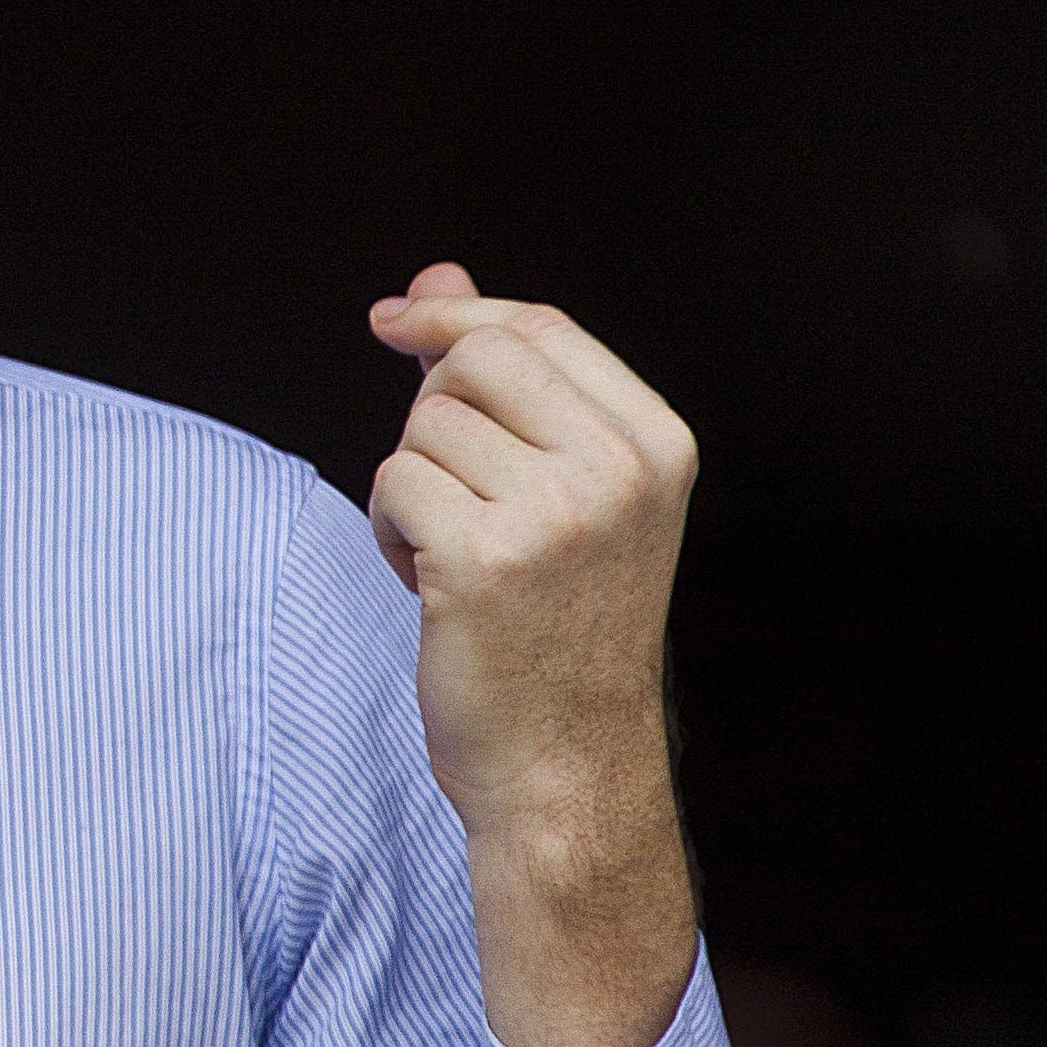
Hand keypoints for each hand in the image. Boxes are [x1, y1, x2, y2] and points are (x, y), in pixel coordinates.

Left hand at [368, 263, 699, 1046]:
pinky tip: (435, 587)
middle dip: (431, 409)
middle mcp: (620, 469)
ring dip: (411, 486)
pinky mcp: (485, 558)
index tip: (395, 317)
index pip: (538, 327)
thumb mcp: (556, 490)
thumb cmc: (554, 627)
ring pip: (420, 426)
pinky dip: (390, 532)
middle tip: (451, 487)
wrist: (565, 768)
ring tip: (458, 556)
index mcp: (655, 444)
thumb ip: (503, 381)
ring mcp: (559, 513)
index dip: (454, 313)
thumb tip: (434, 277)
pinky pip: (391, 484)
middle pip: (473, 358)